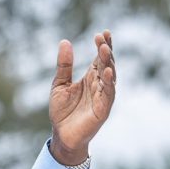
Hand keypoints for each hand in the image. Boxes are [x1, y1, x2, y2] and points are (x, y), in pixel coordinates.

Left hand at [49, 30, 116, 164]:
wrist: (62, 135)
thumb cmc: (62, 111)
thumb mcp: (59, 84)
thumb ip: (64, 65)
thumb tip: (65, 42)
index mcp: (91, 78)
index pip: (99, 58)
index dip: (102, 46)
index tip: (102, 33)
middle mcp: (100, 85)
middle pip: (106, 64)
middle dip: (106, 50)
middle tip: (102, 37)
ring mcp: (103, 96)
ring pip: (110, 76)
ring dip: (108, 62)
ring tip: (105, 49)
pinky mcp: (103, 109)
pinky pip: (109, 93)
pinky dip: (109, 82)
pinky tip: (107, 71)